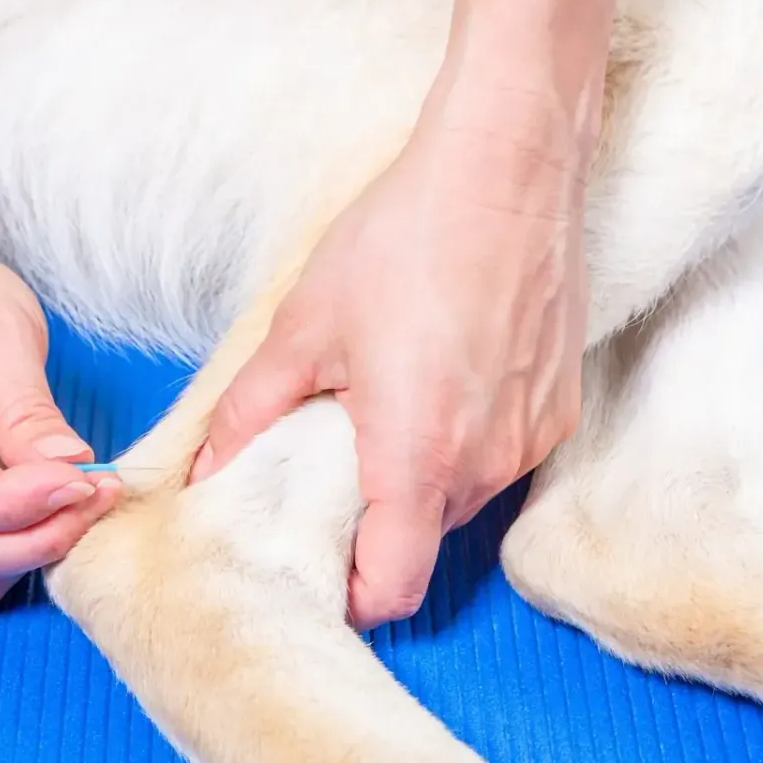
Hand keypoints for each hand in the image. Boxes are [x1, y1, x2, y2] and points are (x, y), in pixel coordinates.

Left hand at [195, 107, 591, 628]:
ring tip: (383, 409)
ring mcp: (529, 440)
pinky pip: (500, 457)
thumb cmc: (406, 237)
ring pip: (460, 499)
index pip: (391, 589)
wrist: (508, 167)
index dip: (348, 595)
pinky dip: (464, 441)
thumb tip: (205, 471)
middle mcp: (484, 466)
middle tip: (326, 468)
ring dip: (418, 478)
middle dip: (372, 524)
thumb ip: (250, 412)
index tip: (316, 566)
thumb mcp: (305, 327)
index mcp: (415, 458)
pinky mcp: (557, 409)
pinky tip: (439, 377)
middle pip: (421, 542)